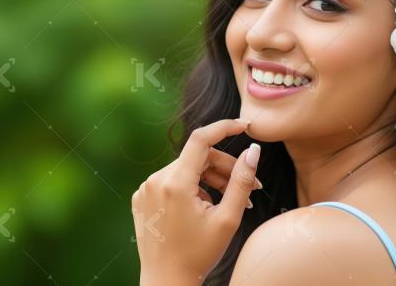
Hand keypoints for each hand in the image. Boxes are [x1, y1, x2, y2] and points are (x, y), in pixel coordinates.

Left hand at [131, 118, 261, 284]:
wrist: (166, 282)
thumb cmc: (198, 254)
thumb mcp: (228, 219)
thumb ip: (242, 182)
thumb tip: (253, 151)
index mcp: (175, 183)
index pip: (201, 139)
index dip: (224, 128)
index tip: (244, 125)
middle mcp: (155, 181)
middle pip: (198, 158)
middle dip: (226, 169)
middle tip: (252, 189)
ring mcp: (145, 189)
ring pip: (186, 170)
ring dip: (211, 180)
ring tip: (232, 203)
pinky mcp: (142, 198)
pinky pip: (172, 182)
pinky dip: (192, 188)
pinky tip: (206, 208)